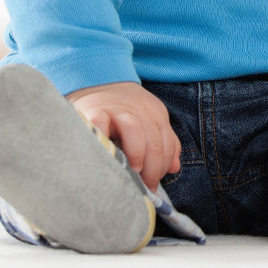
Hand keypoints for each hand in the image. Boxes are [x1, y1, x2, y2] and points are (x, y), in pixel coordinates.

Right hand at [66, 81, 180, 190]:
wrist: (96, 81)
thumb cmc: (122, 110)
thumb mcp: (148, 120)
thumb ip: (164, 142)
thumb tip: (174, 167)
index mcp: (154, 112)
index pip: (167, 141)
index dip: (163, 165)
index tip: (154, 185)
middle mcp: (138, 108)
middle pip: (153, 138)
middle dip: (152, 167)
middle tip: (145, 186)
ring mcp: (115, 109)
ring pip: (134, 129)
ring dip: (137, 154)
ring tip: (133, 172)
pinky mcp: (93, 111)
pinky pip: (101, 126)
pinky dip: (105, 142)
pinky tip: (108, 158)